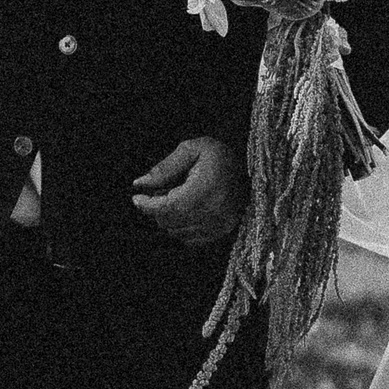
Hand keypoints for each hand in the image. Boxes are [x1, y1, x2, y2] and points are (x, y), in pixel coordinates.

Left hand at [132, 136, 246, 246]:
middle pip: (169, 222)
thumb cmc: (218, 154)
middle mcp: (214, 211)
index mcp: (205, 190)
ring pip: (177, 232)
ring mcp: (220, 225)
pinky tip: (185, 210)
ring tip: (175, 198)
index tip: (137, 197)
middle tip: (158, 192)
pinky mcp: (223, 231)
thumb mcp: (191, 150)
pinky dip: (181, 227)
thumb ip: (164, 168)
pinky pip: (190, 239)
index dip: (147, 205)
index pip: (166, 207)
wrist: (251, 166)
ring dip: (168, 218)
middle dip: (157, 209)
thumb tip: (139, 184)